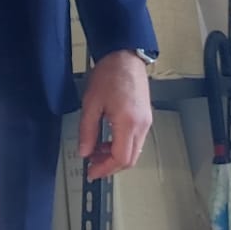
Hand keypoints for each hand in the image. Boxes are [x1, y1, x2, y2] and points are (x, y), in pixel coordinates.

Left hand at [79, 50, 153, 180]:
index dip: (105, 169)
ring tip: (96, 151)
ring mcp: (146, 121)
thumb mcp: (91, 103)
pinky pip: (136, 140)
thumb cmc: (109, 75)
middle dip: (110, 166)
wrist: (125, 57)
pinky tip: (107, 140)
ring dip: (116, 156)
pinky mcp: (146, 117)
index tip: (91, 172)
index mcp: (128, 122)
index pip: (120, 158)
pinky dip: (122, 145)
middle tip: (92, 165)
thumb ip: (87, 130)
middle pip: (130, 159)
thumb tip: (84, 152)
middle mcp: (141, 125)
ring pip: (134, 151)